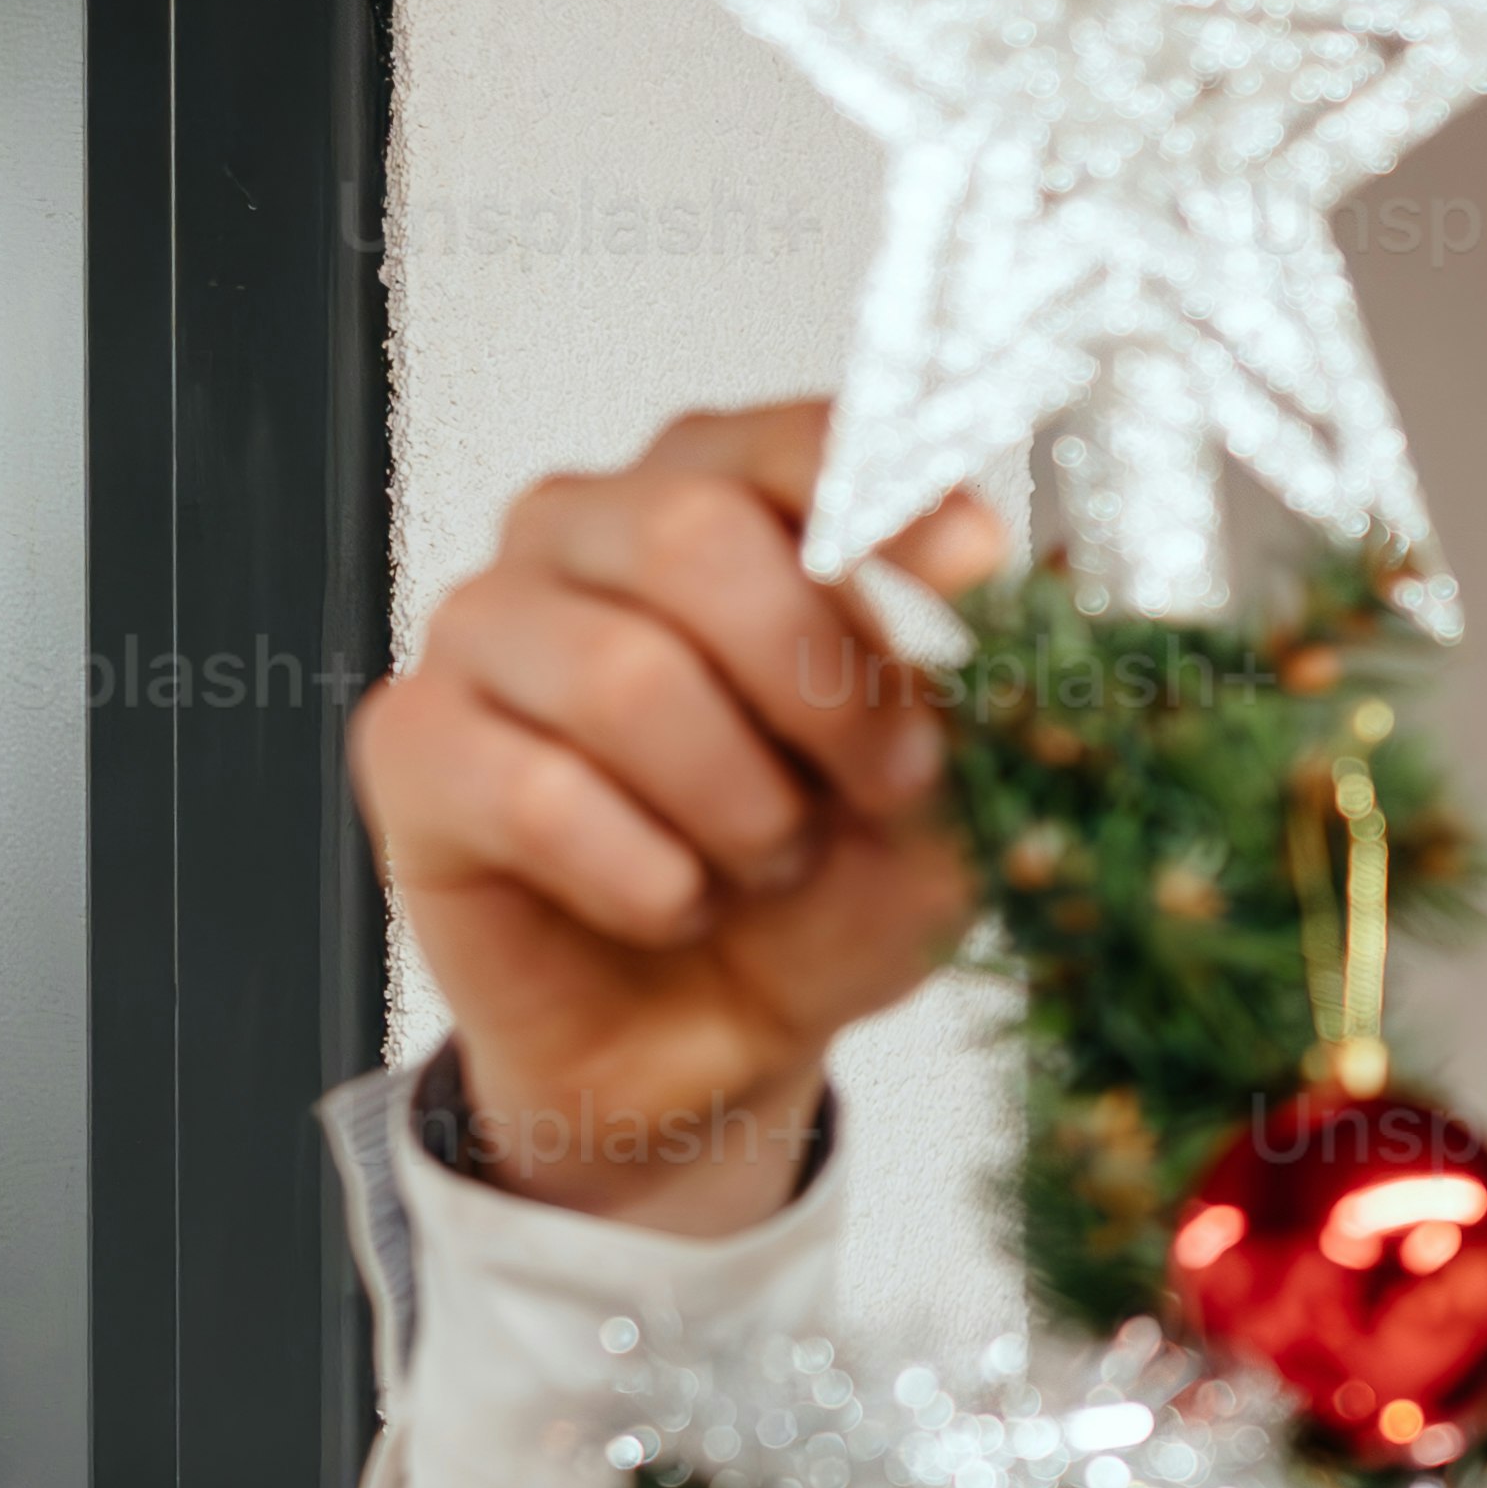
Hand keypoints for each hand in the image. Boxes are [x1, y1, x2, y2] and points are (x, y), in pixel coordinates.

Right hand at [354, 398, 1013, 1227]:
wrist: (709, 1051)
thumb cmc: (816, 894)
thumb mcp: (950, 798)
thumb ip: (996, 686)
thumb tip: (1071, 573)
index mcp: (723, 494)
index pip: (794, 437)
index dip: (887, 494)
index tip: (979, 564)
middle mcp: (589, 528)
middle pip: (692, 537)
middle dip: (818, 688)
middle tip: (882, 786)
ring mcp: (487, 627)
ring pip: (621, 674)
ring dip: (736, 805)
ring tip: (763, 863)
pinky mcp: (415, 744)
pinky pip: (534, 791)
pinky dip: (644, 876)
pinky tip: (673, 904)